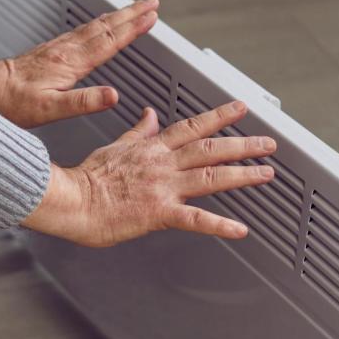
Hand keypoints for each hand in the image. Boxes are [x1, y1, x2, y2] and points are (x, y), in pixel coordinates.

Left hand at [0, 0, 159, 127]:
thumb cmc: (12, 102)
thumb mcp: (50, 110)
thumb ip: (83, 102)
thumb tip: (113, 96)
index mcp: (70, 62)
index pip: (109, 41)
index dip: (133, 28)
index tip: (152, 17)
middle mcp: (65, 50)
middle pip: (106, 25)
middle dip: (131, 13)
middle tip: (152, 3)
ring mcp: (58, 47)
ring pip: (95, 25)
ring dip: (118, 15)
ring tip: (135, 8)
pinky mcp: (50, 50)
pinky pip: (83, 30)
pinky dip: (99, 23)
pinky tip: (101, 24)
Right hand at [21, 101, 276, 246]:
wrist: (70, 200)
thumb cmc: (85, 180)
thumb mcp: (115, 146)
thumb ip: (138, 132)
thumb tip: (150, 115)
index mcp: (152, 148)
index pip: (192, 126)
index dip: (220, 116)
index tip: (241, 109)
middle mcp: (162, 164)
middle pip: (211, 149)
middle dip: (243, 144)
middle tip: (268, 143)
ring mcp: (162, 187)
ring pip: (211, 177)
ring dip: (242, 175)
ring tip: (266, 174)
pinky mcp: (158, 213)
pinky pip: (195, 220)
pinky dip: (219, 225)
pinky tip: (239, 229)